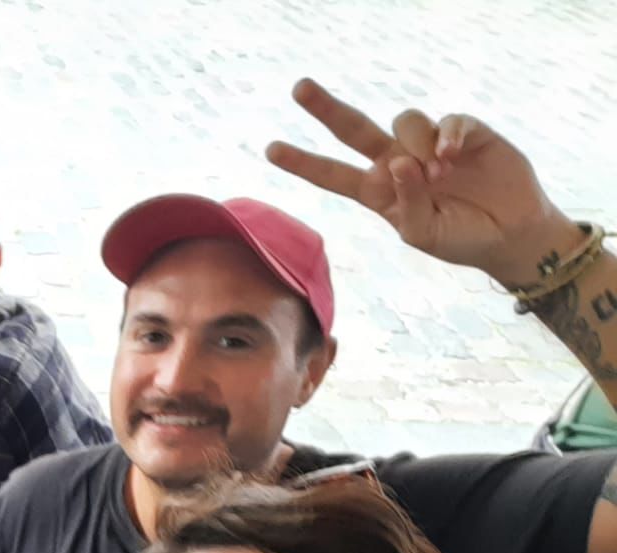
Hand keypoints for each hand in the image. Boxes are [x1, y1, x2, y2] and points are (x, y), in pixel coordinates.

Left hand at [266, 77, 575, 285]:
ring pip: (404, 121)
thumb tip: (397, 163)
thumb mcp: (424, 234)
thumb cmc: (459, 238)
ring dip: (417, 144)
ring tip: (439, 173)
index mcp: (378, 191)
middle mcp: (397, 161)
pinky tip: (452, 155)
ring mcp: (429, 144)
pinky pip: (447, 120)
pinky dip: (447, 134)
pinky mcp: (466, 132)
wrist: (508, 233)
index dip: (303, 163)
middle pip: (353, 128)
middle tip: (298, 88)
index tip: (270, 150)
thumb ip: (406, 204)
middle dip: (325, 109)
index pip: (332, 174)